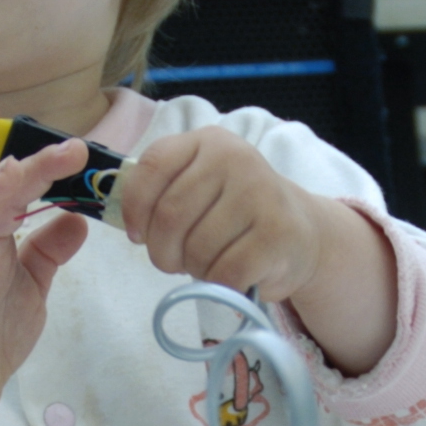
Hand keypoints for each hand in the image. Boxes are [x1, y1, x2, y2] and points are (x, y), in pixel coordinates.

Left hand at [111, 126, 327, 303]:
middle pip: (170, 215)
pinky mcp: (277, 233)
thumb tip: (125, 222)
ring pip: (196, 248)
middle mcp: (236, 158)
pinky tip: (230, 274)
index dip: (135, 209)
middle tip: (173, 261)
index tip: (137, 235)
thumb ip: (162, 191)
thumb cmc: (235, 213)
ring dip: (193, 268)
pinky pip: (224, 271)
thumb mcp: (199, 186)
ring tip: (208, 263)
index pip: (152, 167)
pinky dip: (218, 283)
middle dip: (162, 251)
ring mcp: (260, 194)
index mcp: (208, 142)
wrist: (300, 232)